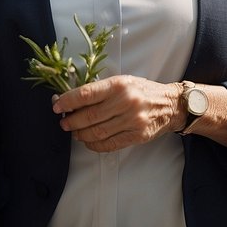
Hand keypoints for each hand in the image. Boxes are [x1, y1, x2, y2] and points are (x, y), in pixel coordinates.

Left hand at [51, 74, 177, 152]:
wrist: (169, 105)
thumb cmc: (140, 90)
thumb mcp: (121, 82)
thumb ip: (99, 90)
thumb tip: (71, 101)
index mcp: (118, 85)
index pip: (86, 94)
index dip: (67, 102)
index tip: (57, 106)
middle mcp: (125, 102)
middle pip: (89, 116)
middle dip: (71, 121)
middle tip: (64, 123)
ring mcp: (132, 121)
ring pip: (97, 132)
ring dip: (81, 134)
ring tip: (74, 132)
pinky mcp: (137, 136)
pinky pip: (110, 144)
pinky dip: (94, 145)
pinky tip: (88, 142)